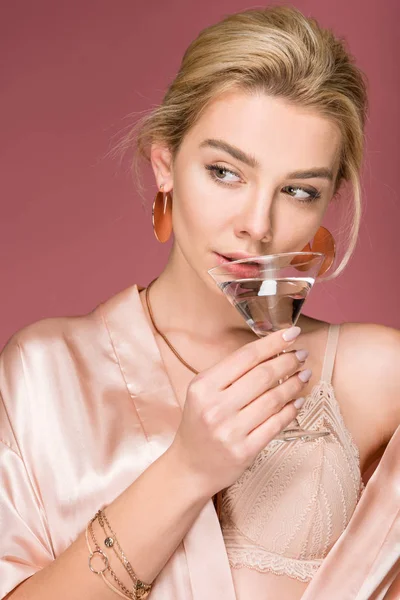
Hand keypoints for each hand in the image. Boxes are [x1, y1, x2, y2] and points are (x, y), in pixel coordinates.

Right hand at [171, 326, 310, 495]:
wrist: (190, 466)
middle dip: (288, 361)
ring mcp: (230, 431)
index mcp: (203, 386)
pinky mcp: (244, 451)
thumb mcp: (203, 392)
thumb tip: (270, 351)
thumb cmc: (200, 423)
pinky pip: (276, 424)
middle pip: (262, 376)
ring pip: (273, 399)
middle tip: (301, 355)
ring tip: (304, 374)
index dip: (272, 343)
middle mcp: (215, 407)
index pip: (245, 356)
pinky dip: (291, 410)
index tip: (292, 333)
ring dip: (294, 384)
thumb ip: (230, 372)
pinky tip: (299, 400)